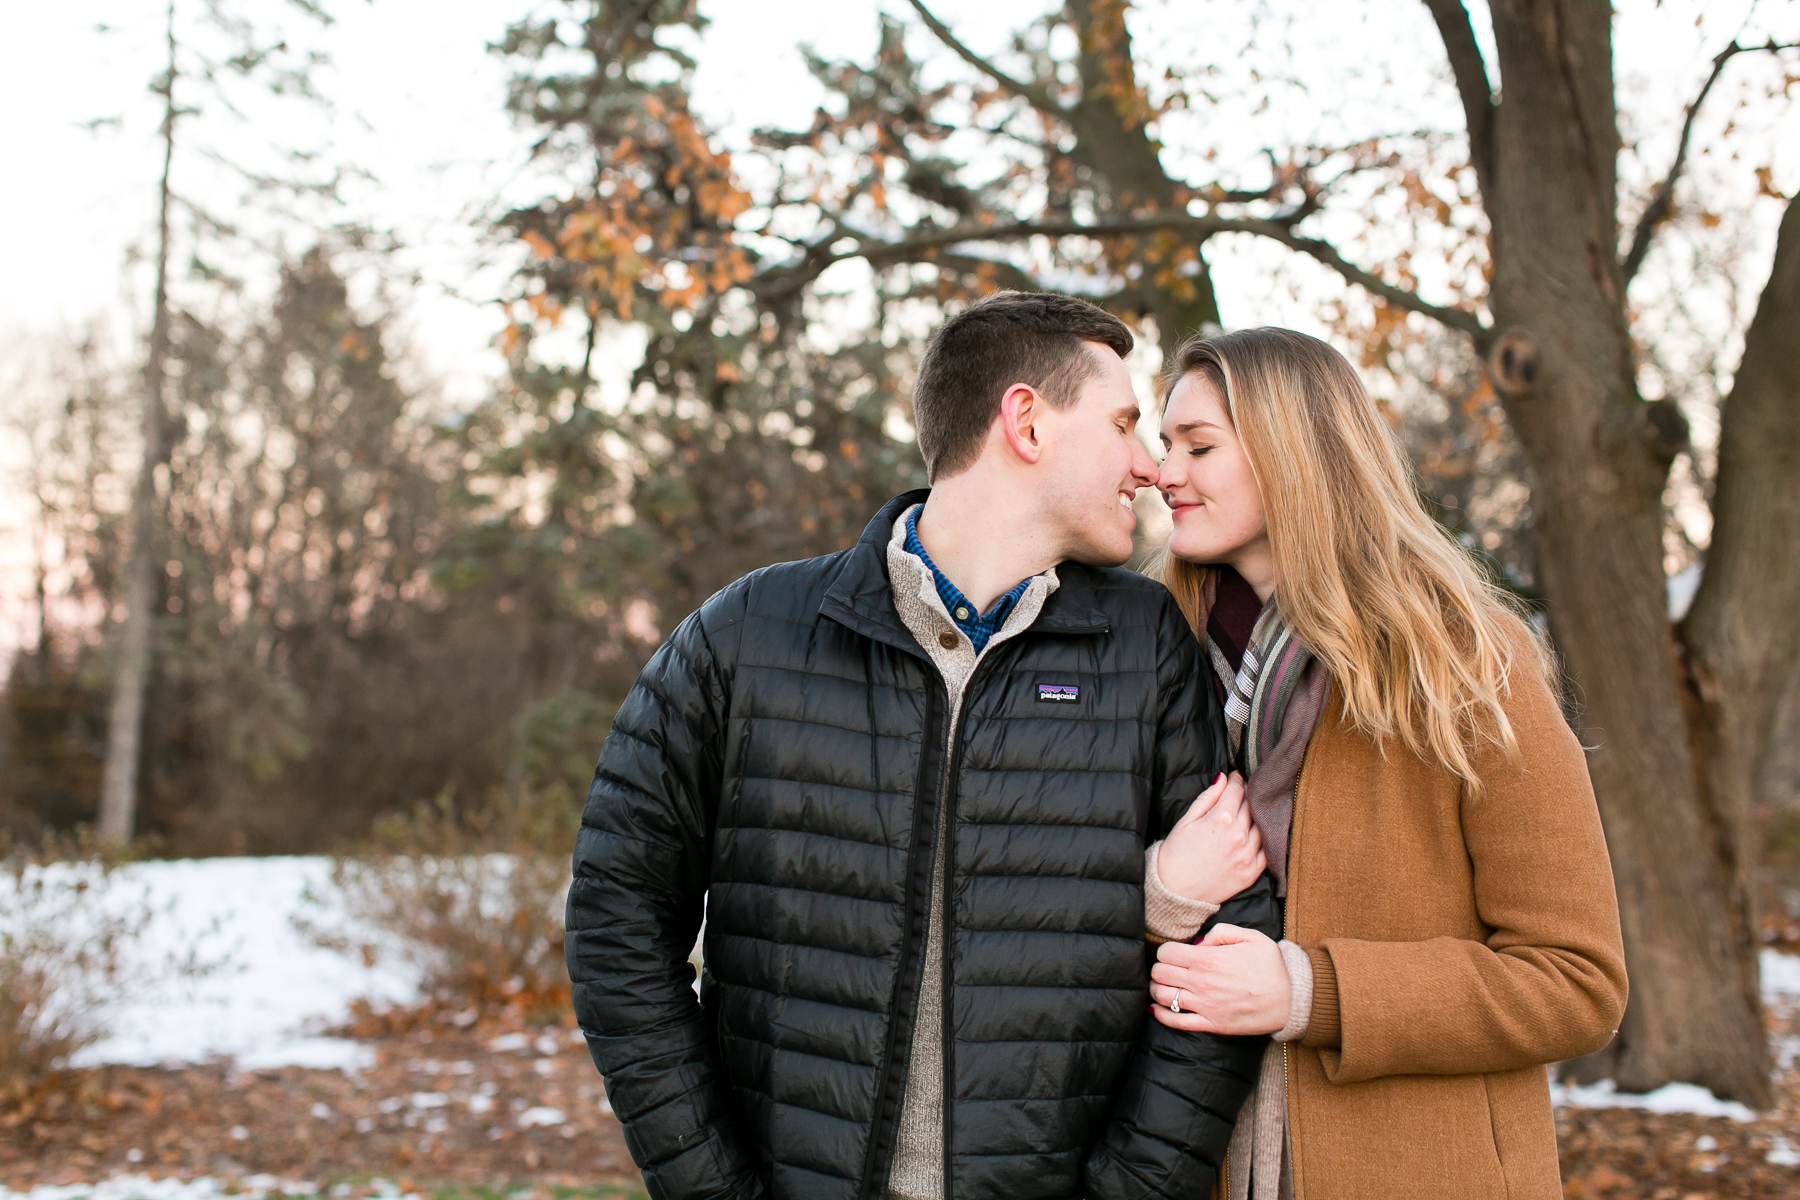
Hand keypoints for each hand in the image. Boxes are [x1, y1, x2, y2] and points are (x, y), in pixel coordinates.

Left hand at [1147, 924, 1289, 1035]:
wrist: (1290, 1000)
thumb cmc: (1271, 967)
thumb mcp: (1250, 937)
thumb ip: (1221, 932)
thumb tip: (1198, 943)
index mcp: (1209, 960)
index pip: (1166, 953)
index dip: (1167, 951)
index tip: (1174, 954)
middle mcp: (1202, 983)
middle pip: (1160, 973)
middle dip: (1160, 969)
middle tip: (1168, 969)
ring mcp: (1205, 1006)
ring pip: (1162, 997)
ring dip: (1158, 989)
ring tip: (1165, 986)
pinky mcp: (1211, 1024)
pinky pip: (1176, 1022)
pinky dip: (1161, 1015)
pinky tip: (1157, 1008)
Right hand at [1156, 772, 1264, 904]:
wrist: (1174, 892)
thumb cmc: (1176, 855)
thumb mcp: (1186, 820)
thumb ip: (1207, 797)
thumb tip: (1222, 778)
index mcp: (1221, 819)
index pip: (1237, 790)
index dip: (1237, 780)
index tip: (1236, 777)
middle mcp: (1238, 836)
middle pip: (1251, 806)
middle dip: (1246, 796)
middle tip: (1241, 794)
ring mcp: (1247, 855)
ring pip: (1262, 826)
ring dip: (1256, 817)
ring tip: (1247, 815)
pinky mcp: (1251, 873)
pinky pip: (1267, 851)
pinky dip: (1264, 841)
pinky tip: (1255, 837)